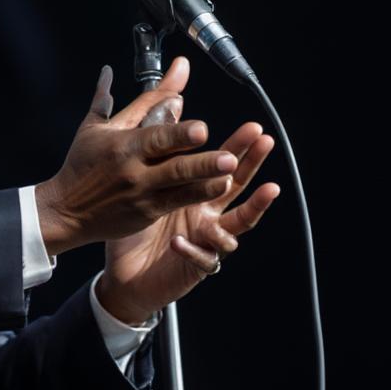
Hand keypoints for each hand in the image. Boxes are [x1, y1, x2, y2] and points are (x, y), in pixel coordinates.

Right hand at [35, 57, 238, 256]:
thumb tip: (113, 69)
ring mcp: (141, 194)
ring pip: (180, 187)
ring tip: (231, 173)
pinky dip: (196, 194)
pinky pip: (176, 203)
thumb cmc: (81, 164)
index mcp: (122, 145)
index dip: (178, 132)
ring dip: (207, 179)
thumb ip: (117, 99)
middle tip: (228, 156)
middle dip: (201, 161)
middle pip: (172, 165)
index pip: (155, 136)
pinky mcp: (146, 213)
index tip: (201, 128)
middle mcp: (133, 170)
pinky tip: (217, 188)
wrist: (64, 210)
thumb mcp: (97, 128)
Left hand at [96, 105, 279, 324]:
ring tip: (267, 191)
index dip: (238, 148)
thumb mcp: (145, 189)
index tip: (253, 128)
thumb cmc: (134, 229)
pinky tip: (177, 241)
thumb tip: (167, 115)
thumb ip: (160, 159)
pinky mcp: (196, 267)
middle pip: (236, 188)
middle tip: (265, 142)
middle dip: (252, 165)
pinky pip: (204, 257)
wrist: (123, 274)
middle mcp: (207, 216)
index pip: (221, 167)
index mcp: (196, 195)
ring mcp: (206, 241)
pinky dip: (192, 249)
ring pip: (238, 225)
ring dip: (253, 209)